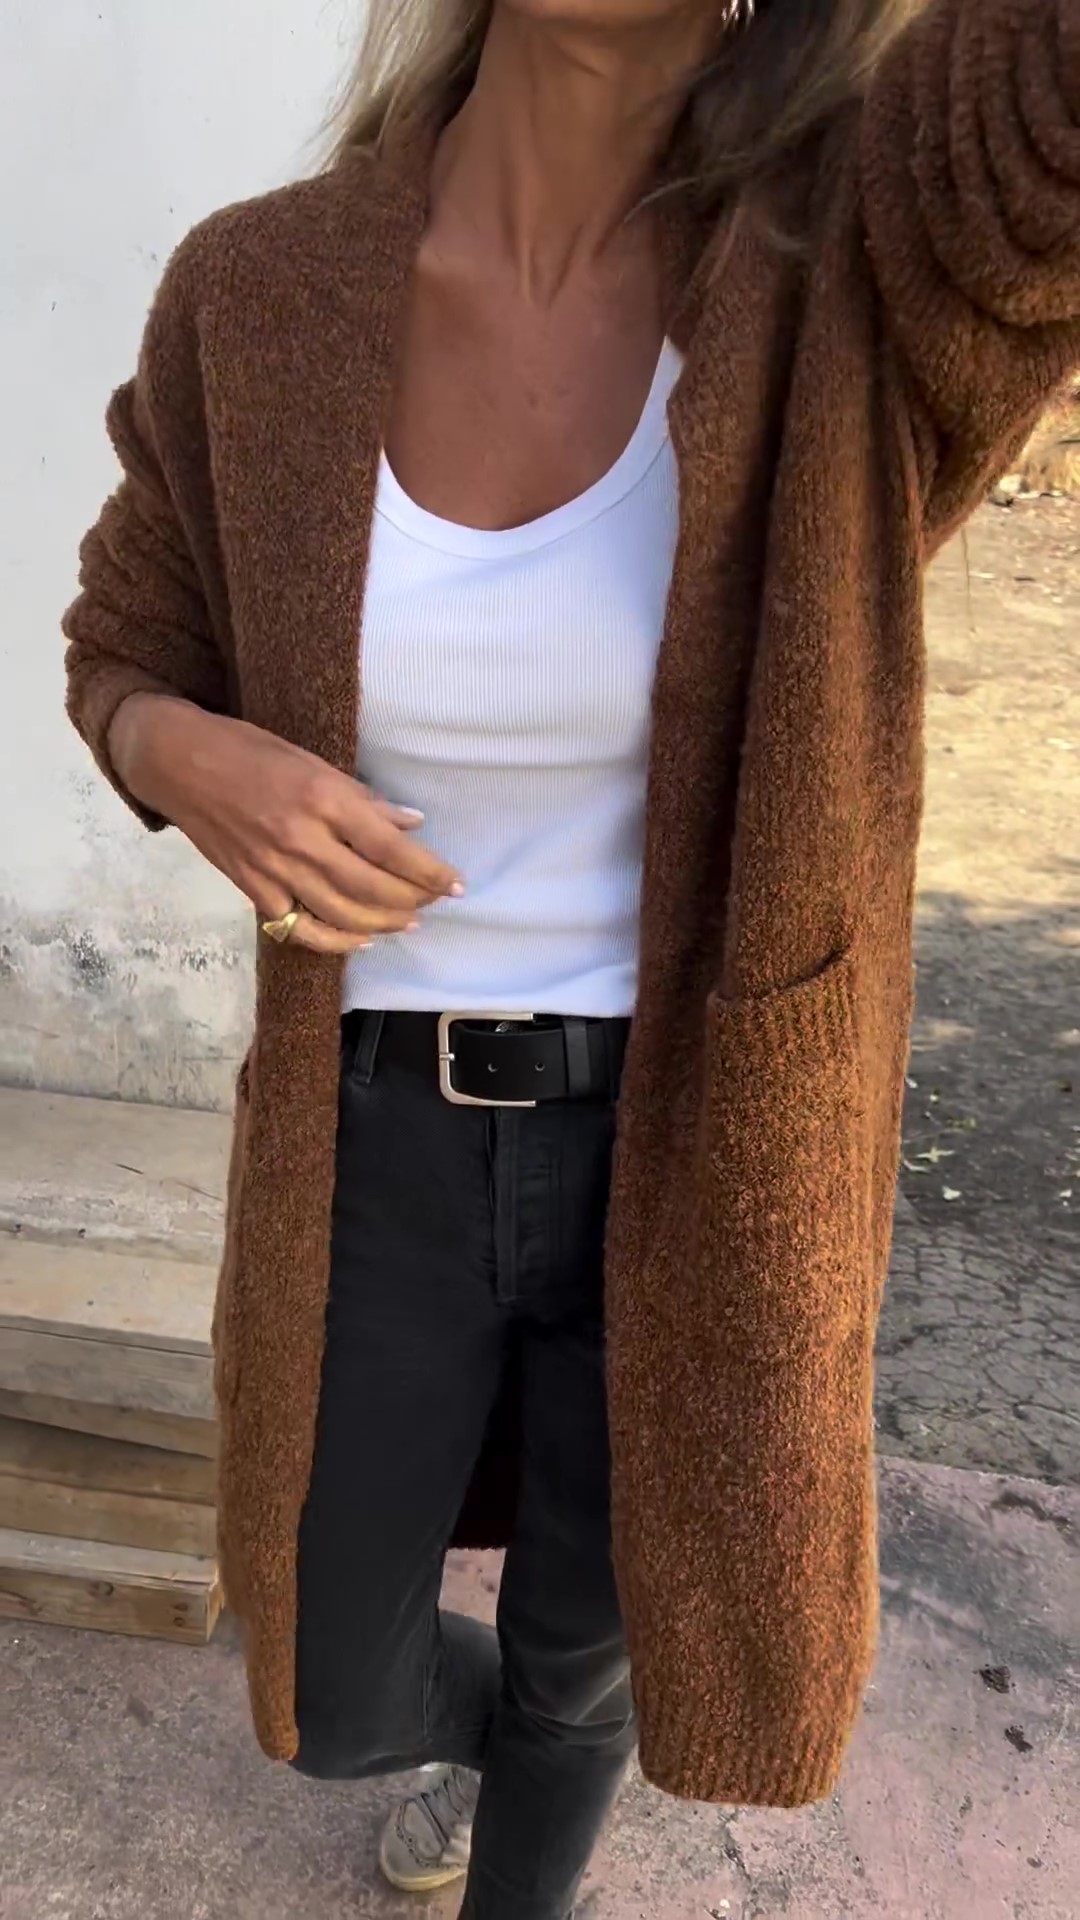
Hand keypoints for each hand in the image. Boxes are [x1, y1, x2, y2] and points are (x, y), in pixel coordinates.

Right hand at [108, 695, 461, 952]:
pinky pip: (301, 929)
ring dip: (382, 924)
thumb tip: (411, 824)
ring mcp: (274, 869)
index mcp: (321, 798)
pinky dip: (335, 941)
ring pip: (342, 914)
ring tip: (406, 921)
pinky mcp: (253, 890)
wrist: (177, 763)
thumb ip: (362, 799)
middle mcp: (300, 838)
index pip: (390, 847)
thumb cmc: (248, 751)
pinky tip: (360, 939)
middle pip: (372, 888)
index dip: (429, 871)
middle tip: (433, 902)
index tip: (456, 884)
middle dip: (412, 901)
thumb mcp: (312, 760)